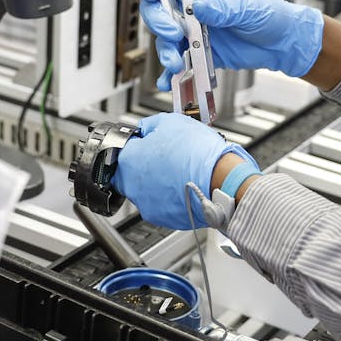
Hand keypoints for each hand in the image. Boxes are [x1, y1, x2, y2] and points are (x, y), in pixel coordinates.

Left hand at [112, 113, 254, 229]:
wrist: (221, 181)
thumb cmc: (198, 154)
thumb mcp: (172, 122)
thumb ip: (151, 125)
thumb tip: (146, 128)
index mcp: (130, 161)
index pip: (119, 152)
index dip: (135, 146)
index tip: (144, 144)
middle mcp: (133, 186)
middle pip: (129, 174)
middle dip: (143, 166)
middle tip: (163, 158)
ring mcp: (148, 205)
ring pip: (145, 191)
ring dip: (157, 182)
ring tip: (178, 172)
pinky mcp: (164, 218)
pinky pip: (161, 205)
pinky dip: (170, 197)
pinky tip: (184, 185)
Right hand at [134, 0, 323, 89]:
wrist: (283, 44)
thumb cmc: (269, 14)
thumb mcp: (246, 6)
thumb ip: (222, 7)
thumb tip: (198, 5)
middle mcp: (193, 11)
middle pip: (159, 11)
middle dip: (160, 23)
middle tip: (174, 34)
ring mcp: (194, 34)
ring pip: (166, 41)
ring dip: (166, 52)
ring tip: (177, 63)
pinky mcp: (200, 55)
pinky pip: (179, 64)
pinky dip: (171, 75)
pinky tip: (169, 81)